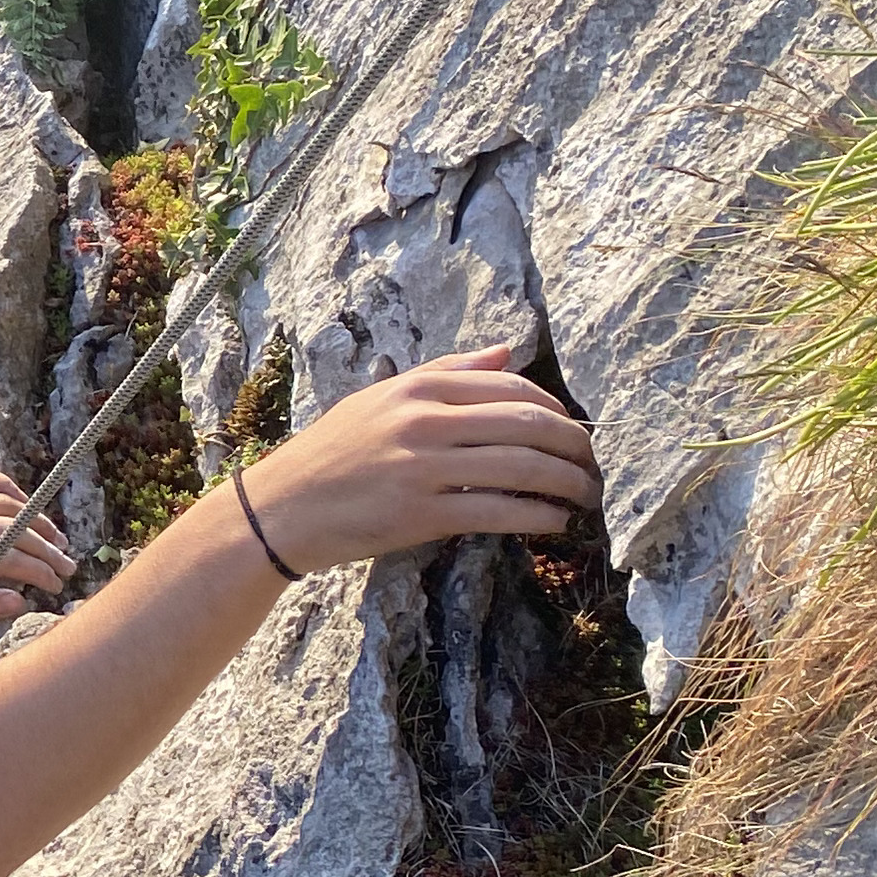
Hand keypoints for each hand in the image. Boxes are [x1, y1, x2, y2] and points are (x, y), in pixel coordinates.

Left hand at [0, 469, 74, 627]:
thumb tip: (19, 601)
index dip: (37, 570)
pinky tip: (26, 505)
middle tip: (68, 564)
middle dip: (44, 547)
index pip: (3, 557)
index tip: (57, 584)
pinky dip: (6, 488)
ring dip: (34, 519)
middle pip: (8, 528)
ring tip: (57, 539)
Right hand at [237, 345, 597, 571]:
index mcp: (418, 389)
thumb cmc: (332, 455)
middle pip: (527, 423)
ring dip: (567, 483)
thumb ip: (445, 373)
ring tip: (585, 496)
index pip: (511, 387)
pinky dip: (538, 517)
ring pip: (522, 466)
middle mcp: (424, 421)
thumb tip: (507, 353)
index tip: (572, 431)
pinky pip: (500, 511)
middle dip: (574, 446)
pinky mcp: (423, 513)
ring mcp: (424, 467)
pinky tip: (555, 523)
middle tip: (593, 465)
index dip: (556, 410)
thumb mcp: (381, 400)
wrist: (282, 508)